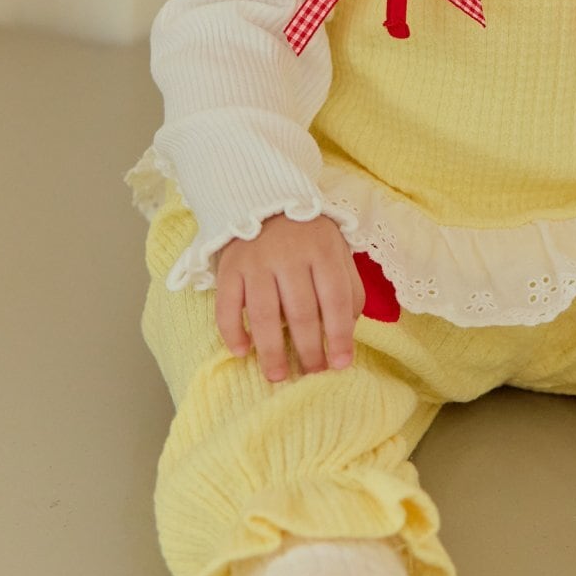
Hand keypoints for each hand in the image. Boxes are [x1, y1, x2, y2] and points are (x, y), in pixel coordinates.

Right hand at [215, 212, 364, 382]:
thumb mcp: (337, 252)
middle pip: (301, 311)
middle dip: (308, 350)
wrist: (263, 200)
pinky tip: (242, 352)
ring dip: (271, 351)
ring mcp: (256, 261)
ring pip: (264, 314)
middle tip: (312, 373)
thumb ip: (348, 288)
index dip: (340, 335)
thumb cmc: (308, 237)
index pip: (336, 298)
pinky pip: (227, 306)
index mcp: (323, 250)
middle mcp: (289, 255)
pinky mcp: (229, 268)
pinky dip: (233, 332)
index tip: (341, 364)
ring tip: (279, 375)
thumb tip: (347, 333)